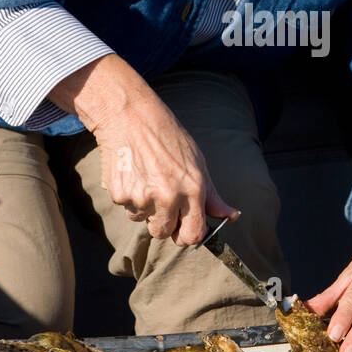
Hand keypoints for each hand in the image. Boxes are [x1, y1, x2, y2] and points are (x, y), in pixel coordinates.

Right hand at [48, 54, 237, 244]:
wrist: (130, 115)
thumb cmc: (168, 136)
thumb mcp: (198, 162)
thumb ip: (212, 196)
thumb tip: (231, 217)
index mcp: (192, 190)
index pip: (192, 236)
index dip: (187, 235)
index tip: (183, 227)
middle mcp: (167, 197)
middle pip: (163, 233)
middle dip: (163, 223)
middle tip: (161, 199)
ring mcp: (141, 197)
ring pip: (142, 220)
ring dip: (144, 208)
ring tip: (146, 178)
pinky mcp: (119, 194)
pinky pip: (126, 208)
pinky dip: (129, 196)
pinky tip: (133, 173)